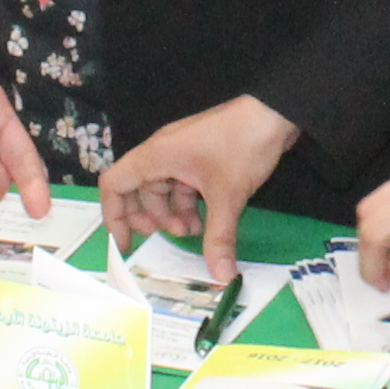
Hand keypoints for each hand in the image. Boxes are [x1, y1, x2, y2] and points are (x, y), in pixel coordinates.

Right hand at [101, 94, 300, 281]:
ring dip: (173, 213)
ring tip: (194, 231)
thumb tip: (221, 275)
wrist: (274, 113)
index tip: (127, 244)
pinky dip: (188, 203)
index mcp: (156, 155)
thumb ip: (219, 238)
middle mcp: (162, 152)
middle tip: (168, 236)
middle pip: (137, 190)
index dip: (115, 217)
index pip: (115, 184)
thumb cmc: (243, 145)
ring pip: (162, 189)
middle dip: (150, 218)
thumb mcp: (228, 196)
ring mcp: (181, 153)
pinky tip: (206, 220)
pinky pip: (182, 183)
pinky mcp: (199, 155)